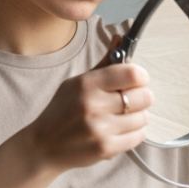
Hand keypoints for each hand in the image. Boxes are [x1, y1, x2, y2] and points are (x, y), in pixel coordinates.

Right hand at [25, 37, 152, 170]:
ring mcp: (100, 128)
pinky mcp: (106, 148)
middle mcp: (94, 104)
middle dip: (140, 97)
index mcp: (87, 83)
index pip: (133, 74)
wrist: (44, 146)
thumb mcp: (77, 83)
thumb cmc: (61, 112)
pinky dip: (134, 133)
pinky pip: (139, 137)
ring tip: (121, 118)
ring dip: (137, 117)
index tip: (136, 80)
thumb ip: (103, 64)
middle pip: (144, 96)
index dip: (140, 77)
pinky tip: (119, 131)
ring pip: (144, 117)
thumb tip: (120, 39)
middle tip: (129, 101)